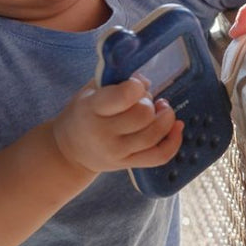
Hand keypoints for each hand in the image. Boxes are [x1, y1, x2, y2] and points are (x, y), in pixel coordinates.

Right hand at [51, 77, 182, 174]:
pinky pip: (159, 156)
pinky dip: (174, 141)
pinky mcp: (128, 164)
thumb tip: (146, 82)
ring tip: (163, 109)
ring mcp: (117, 152)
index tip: (135, 86)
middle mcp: (103, 133)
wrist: (68, 151)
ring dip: (166, 118)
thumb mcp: (90, 91)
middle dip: (150, 103)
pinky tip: (177, 126)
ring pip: (154, 135)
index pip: (124, 96)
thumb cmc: (83, 113)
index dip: (137, 87)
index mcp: (91, 108)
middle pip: (143, 115)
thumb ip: (116, 81)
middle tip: (145, 101)